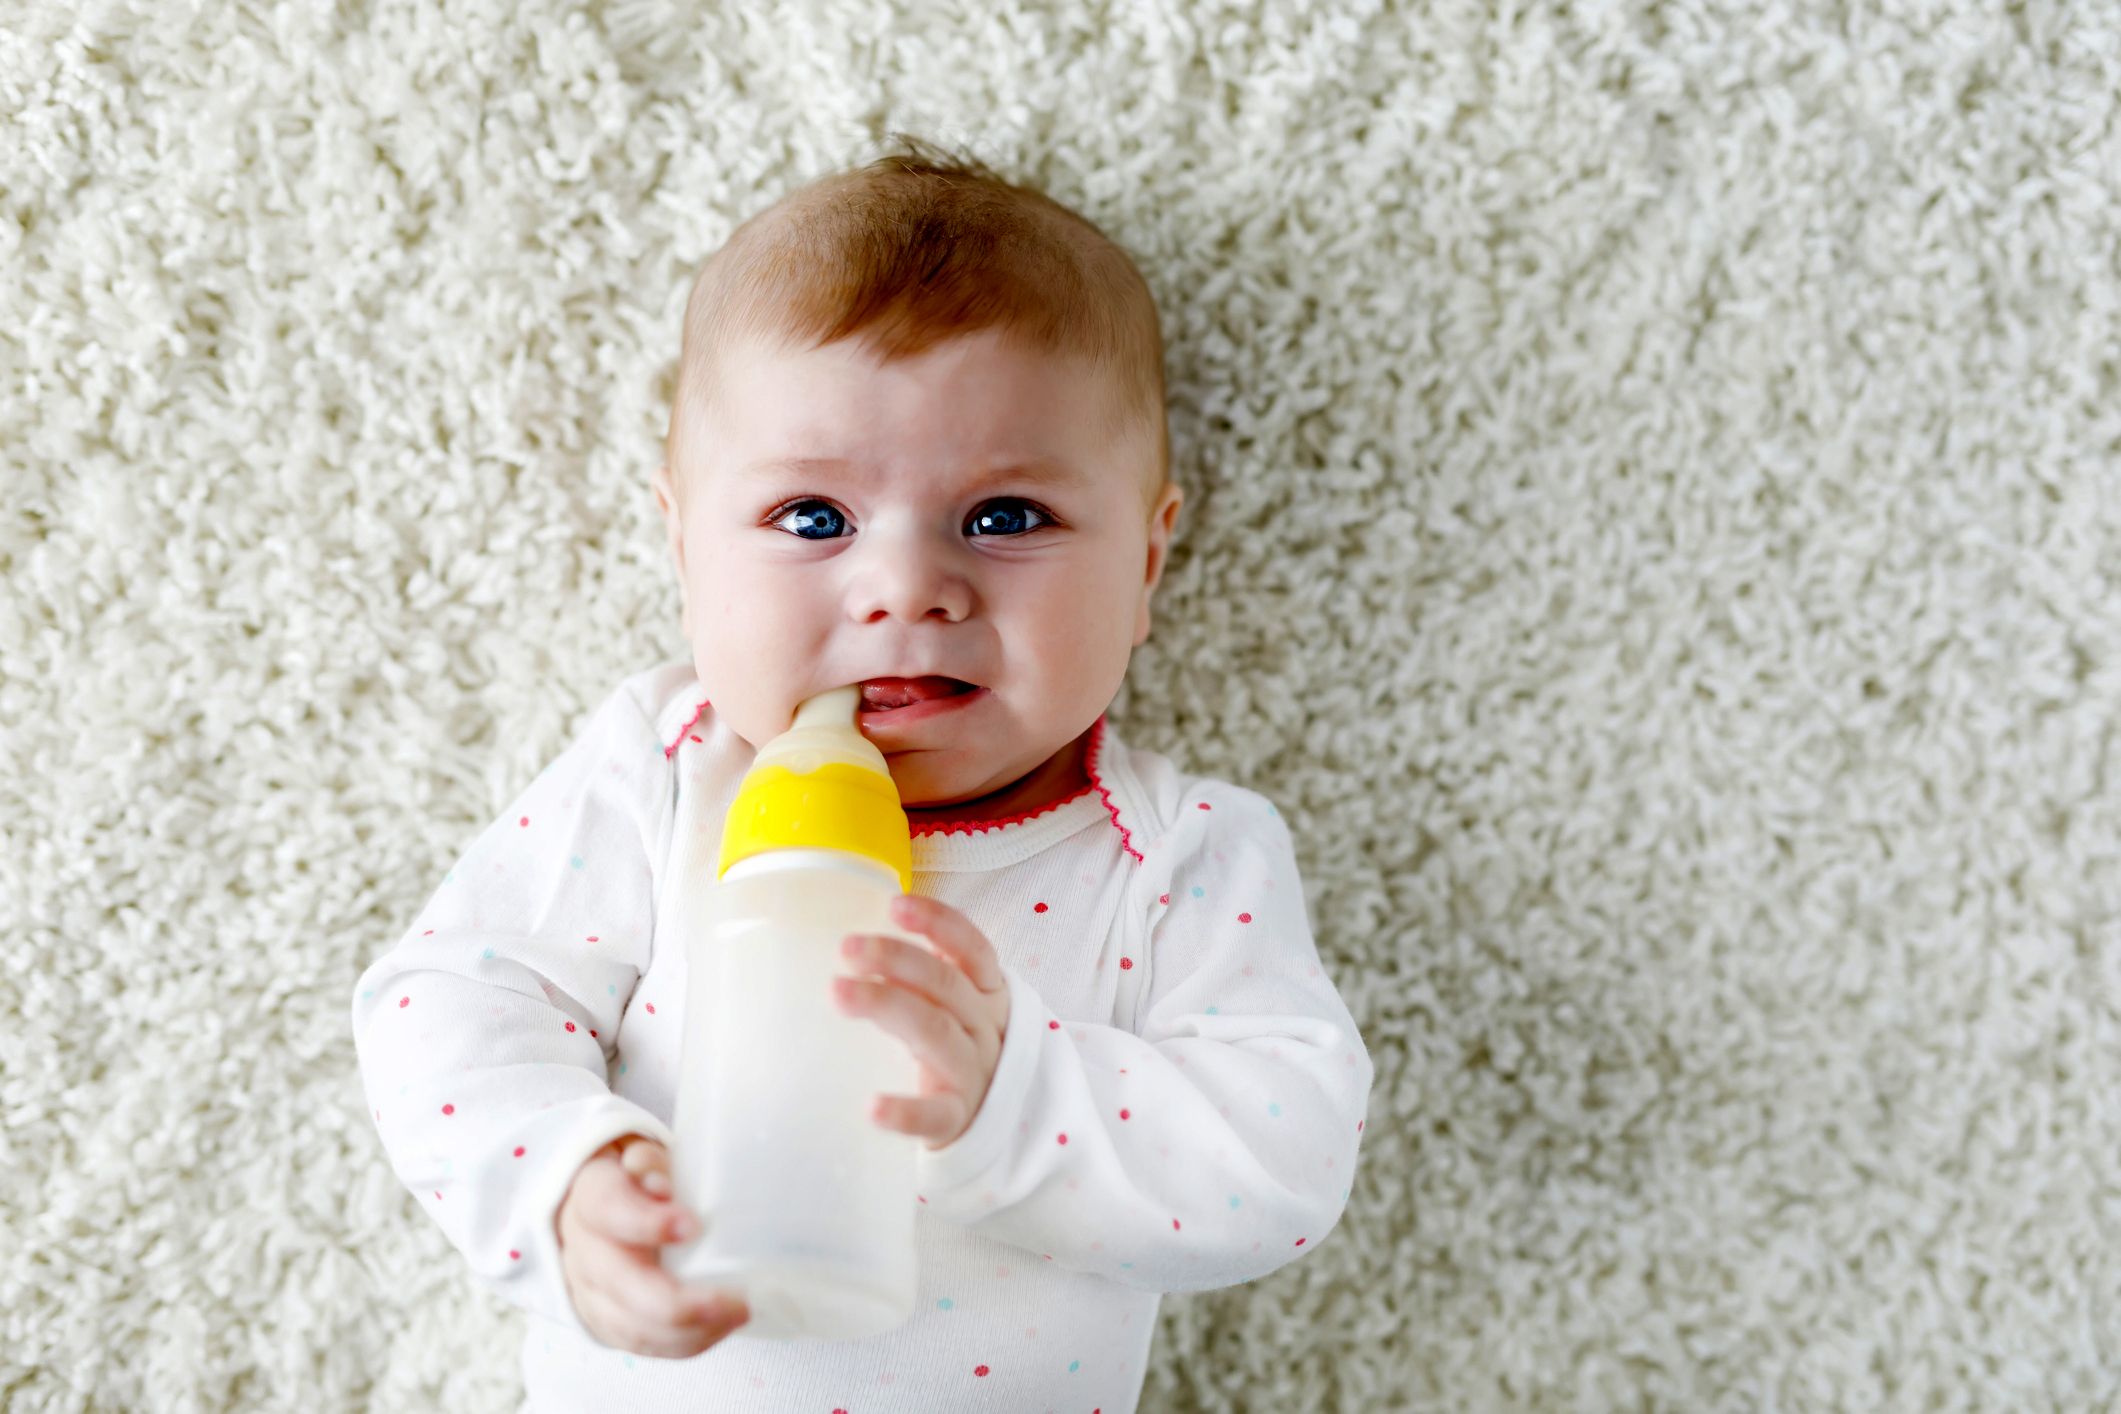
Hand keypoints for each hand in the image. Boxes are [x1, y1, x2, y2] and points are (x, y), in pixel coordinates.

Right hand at [554, 1133, 749, 1357]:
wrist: (603, 1209)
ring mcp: (587, 1291)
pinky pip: (639, 1344)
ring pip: (628, 1323)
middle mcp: (580, 1248)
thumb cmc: (640, 1182)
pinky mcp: (602, 1321)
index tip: (692, 1227)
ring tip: (736, 1314)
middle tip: (732, 1300)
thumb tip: (659, 1182)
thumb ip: (654, 1164)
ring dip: (686, 1330)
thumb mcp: (648, 1160)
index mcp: (590, 1196)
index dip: (646, 1221)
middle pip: (618, 1282)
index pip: (607, 1209)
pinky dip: (680, 1344)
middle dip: (675, 1300)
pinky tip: (718, 1330)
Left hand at [833, 892, 1011, 1150]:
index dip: (938, 923)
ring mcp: (973, 1073)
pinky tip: (873, 1106)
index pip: (972, 948)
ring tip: (839, 992)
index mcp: (987, 993)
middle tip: (847, 948)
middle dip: (895, 958)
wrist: (993, 1121)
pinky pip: (935, 1115)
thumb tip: (854, 944)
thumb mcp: (952, 1005)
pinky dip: (906, 1111)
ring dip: (887, 1005)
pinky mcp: (957, 1118)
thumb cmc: (957, 1047)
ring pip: (935, 1031)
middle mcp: (986, 1027)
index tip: (895, 905)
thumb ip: (919, 977)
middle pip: (944, 984)